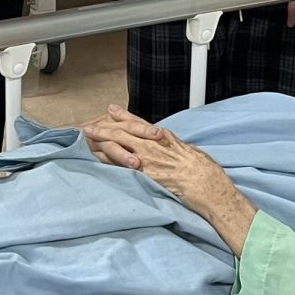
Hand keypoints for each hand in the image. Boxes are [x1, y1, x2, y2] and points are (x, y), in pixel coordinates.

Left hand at [83, 105, 257, 253]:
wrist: (207, 184)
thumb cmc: (204, 170)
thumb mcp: (191, 151)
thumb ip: (177, 148)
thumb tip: (173, 147)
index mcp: (165, 138)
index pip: (140, 123)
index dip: (124, 116)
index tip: (112, 110)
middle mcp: (154, 145)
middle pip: (124, 132)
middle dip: (105, 127)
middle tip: (90, 125)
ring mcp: (148, 160)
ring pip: (119, 145)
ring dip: (101, 142)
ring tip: (87, 139)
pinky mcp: (145, 175)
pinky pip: (121, 166)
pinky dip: (108, 161)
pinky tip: (97, 159)